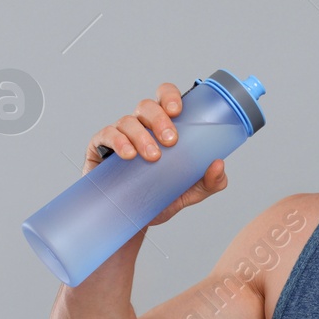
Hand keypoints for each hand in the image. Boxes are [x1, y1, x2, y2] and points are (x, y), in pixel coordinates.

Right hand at [82, 81, 228, 226]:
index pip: (164, 98)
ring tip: (152, 157)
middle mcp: (140, 126)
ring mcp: (119, 135)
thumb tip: (219, 164)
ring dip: (141, 136)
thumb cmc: (160, 197)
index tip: (178, 110)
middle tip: (171, 141)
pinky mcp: (100, 148)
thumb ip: (210, 181)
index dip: (170, 96)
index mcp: (161, 126)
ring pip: (128, 121)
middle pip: (146, 106)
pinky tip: (128, 155)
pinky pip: (106, 135)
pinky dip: (118, 142)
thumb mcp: (191, 191)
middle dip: (159, 119)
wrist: (134, 222)